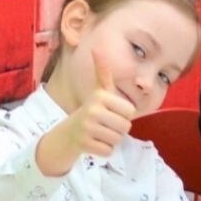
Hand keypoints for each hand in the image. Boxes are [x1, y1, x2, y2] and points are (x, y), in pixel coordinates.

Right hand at [36, 50, 135, 175]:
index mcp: (100, 96)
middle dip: (119, 128)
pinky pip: (109, 151)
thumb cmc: (93, 108)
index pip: (130, 111)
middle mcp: (92, 110)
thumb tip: (98, 48)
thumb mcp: (100, 90)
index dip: (124, 114)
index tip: (112, 111)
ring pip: (118, 139)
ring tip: (100, 132)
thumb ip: (103, 71)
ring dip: (112, 139)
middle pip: (125, 126)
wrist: (70, 131)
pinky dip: (104, 149)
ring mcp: (87, 128)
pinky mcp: (84, 145)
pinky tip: (94, 142)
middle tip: (105, 123)